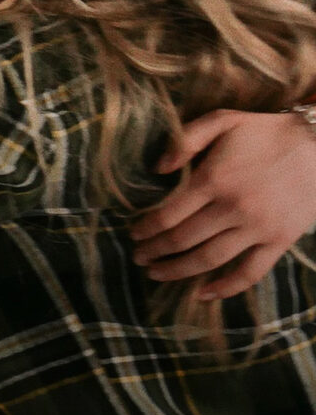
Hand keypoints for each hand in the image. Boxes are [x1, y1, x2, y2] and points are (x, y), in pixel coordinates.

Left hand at [132, 109, 315, 298]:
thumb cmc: (266, 132)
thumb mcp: (222, 121)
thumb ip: (185, 140)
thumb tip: (156, 169)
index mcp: (214, 180)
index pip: (168, 214)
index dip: (146, 228)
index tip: (133, 234)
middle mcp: (233, 208)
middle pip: (183, 240)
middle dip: (155, 251)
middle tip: (138, 257)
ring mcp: (258, 228)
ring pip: (209, 260)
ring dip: (178, 271)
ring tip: (156, 274)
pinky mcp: (280, 241)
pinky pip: (250, 273)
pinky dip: (225, 288)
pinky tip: (202, 294)